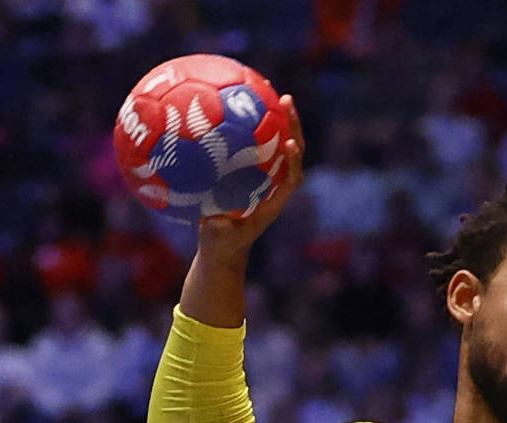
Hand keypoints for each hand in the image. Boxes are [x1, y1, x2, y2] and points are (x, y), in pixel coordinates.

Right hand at [196, 94, 305, 259]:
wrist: (224, 249)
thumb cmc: (220, 246)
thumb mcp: (216, 240)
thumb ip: (217, 230)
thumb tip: (213, 221)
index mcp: (273, 202)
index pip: (292, 178)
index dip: (293, 161)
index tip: (290, 144)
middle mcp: (274, 186)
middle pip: (292, 151)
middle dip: (292, 126)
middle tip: (284, 99)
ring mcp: (265, 177)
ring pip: (277, 143)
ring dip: (275, 118)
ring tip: (267, 89)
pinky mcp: (252, 173)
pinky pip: (256, 144)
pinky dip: (250, 124)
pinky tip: (234, 102)